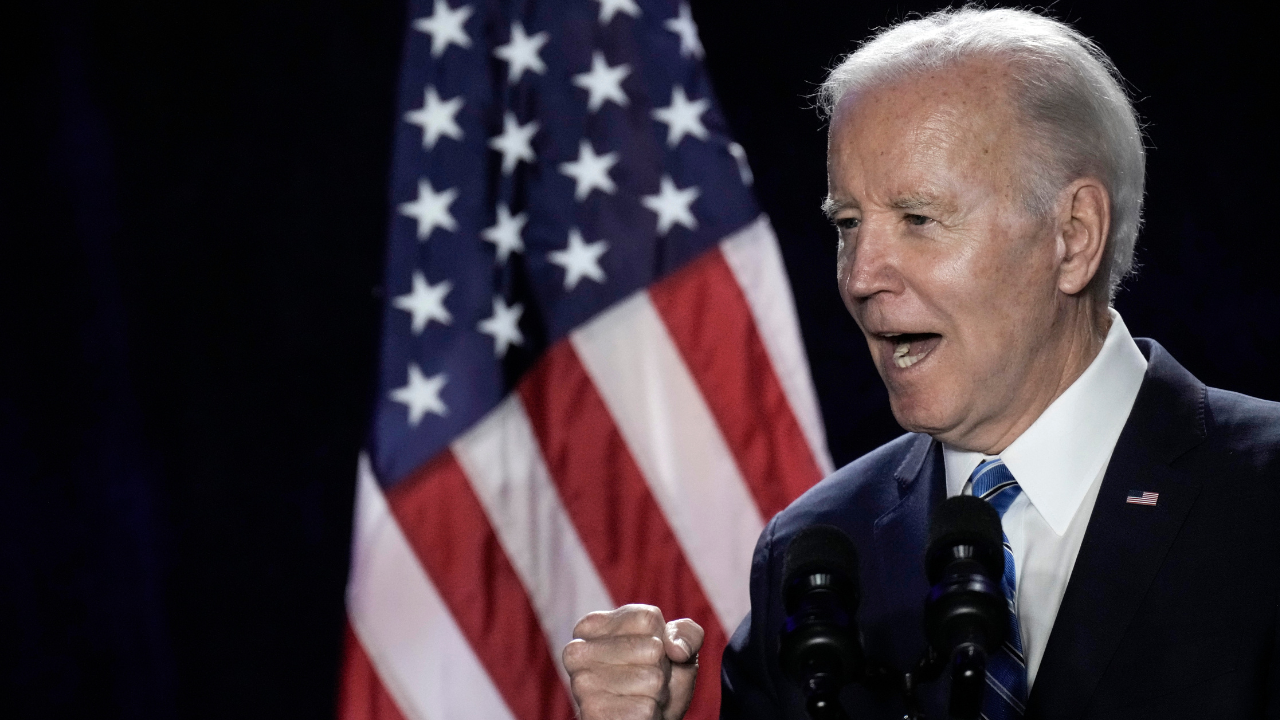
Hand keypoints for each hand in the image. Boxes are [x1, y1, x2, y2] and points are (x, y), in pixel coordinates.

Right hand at [562, 604, 704, 719]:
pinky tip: (635, 715)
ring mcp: (582, 682)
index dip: (662, 640)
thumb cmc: (657, 683)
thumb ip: (687, 634)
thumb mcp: (678, 652)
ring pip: (652, 679)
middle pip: (652, 648)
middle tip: (646, 682)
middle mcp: (578, 651)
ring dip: (658, 694)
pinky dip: (652, 715)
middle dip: (662, 669)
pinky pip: (646, 708)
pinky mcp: (592, 712)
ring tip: (641, 698)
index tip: (647, 655)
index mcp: (592, 625)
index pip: (648, 618)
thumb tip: (677, 649)